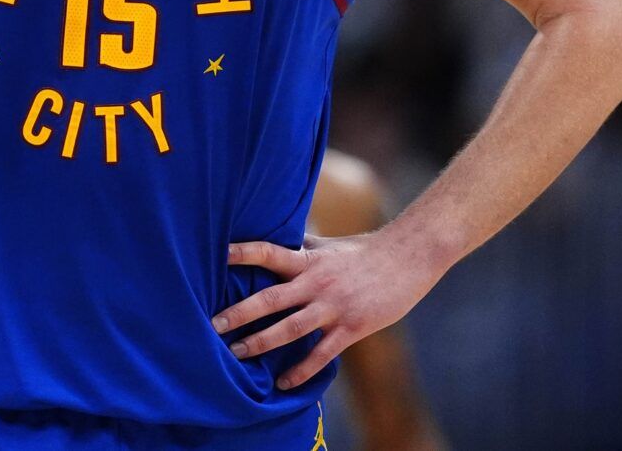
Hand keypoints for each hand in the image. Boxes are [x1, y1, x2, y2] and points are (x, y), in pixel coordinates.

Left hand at [213, 230, 446, 390]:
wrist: (408, 258)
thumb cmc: (365, 251)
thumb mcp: (330, 246)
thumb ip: (303, 247)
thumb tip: (281, 239)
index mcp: (308, 259)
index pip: (269, 252)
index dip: (243, 252)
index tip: (217, 255)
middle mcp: (316, 282)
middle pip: (270, 299)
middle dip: (239, 313)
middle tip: (213, 325)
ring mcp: (333, 306)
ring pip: (290, 329)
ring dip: (261, 343)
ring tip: (237, 354)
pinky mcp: (351, 327)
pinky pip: (321, 354)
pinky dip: (301, 370)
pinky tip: (283, 382)